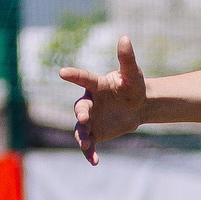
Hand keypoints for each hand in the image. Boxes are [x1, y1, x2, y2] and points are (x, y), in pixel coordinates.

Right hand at [58, 35, 148, 162]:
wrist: (138, 106)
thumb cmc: (133, 86)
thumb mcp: (133, 73)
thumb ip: (127, 58)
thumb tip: (125, 37)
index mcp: (96, 86)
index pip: (83, 79)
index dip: (73, 75)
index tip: (62, 72)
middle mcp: (89, 102)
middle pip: (80, 107)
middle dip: (81, 113)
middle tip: (84, 117)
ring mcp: (90, 119)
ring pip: (80, 128)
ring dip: (82, 136)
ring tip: (87, 144)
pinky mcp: (94, 132)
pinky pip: (88, 143)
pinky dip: (89, 152)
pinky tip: (94, 161)